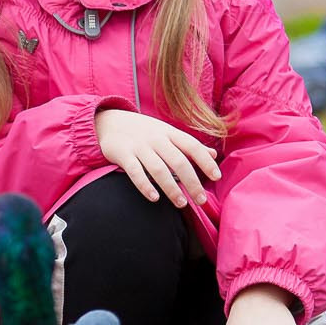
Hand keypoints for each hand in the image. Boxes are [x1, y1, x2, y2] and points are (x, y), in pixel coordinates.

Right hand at [94, 108, 220, 207]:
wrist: (109, 121)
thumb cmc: (143, 131)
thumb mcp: (167, 132)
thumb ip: (189, 145)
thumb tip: (214, 155)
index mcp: (170, 133)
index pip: (192, 146)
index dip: (205, 161)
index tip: (216, 177)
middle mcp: (156, 139)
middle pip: (178, 161)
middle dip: (192, 182)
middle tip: (201, 200)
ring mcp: (139, 147)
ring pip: (158, 169)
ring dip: (171, 188)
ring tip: (181, 203)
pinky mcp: (123, 154)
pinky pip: (135, 172)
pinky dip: (145, 186)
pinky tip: (154, 198)